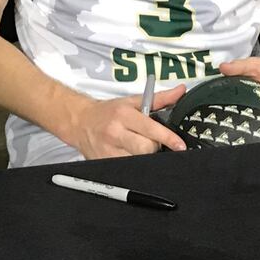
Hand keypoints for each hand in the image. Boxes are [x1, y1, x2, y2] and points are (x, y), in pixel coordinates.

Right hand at [69, 87, 188, 158]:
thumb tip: (180, 91)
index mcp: (124, 115)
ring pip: (137, 161)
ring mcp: (108, 150)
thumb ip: (159, 99)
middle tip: (150, 142)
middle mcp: (115, 132)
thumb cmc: (108, 112)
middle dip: (154, 147)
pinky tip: (129, 155)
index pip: (151, 129)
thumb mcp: (132, 101)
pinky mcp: (103, 163)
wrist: (79, 121)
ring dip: (143, 157)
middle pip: (146, 149)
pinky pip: (125, 168)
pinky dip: (132, 164)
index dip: (168, 138)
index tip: (180, 146)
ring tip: (138, 148)